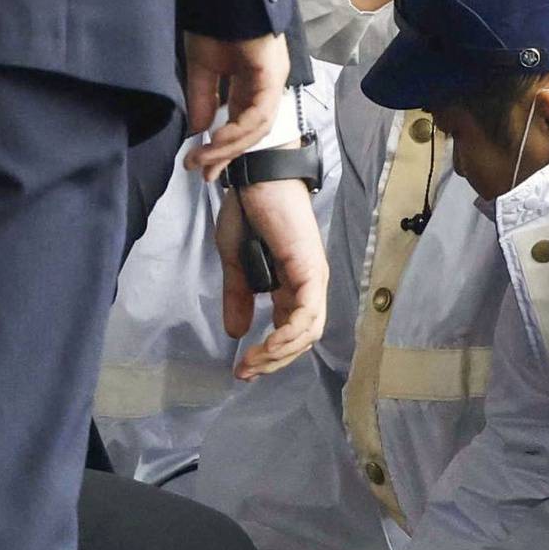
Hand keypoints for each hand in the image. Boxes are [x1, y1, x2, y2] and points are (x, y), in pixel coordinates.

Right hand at [183, 31, 290, 180]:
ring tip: (205, 158)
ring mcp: (271, 81)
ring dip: (229, 148)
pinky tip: (218, 139)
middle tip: (203, 174)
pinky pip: (257, 114)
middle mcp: (265, 85)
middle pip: (250, 133)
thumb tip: (197, 131)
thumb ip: (202, 100)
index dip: (221, 149)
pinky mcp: (272, 76)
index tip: (200, 166)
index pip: (240, 125)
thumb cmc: (214, 21)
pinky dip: (238, 131)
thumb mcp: (201, 67)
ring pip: (256, 129)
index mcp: (250, 82)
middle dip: (225, 156)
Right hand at [217, 180, 327, 377]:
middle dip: (274, 361)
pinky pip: (306, 314)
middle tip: (245, 372)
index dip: (270, 355)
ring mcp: (313, 277)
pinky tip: (268, 345)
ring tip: (253, 363)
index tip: (242, 369)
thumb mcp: (235, 262)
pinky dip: (289, 335)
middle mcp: (308, 284)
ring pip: (308, 332)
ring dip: (279, 354)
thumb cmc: (247, 211)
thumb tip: (237, 333)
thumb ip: (239, 297)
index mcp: (293, 285)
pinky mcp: (310, 268)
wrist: (255, 176)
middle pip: (302, 339)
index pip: (291, 332)